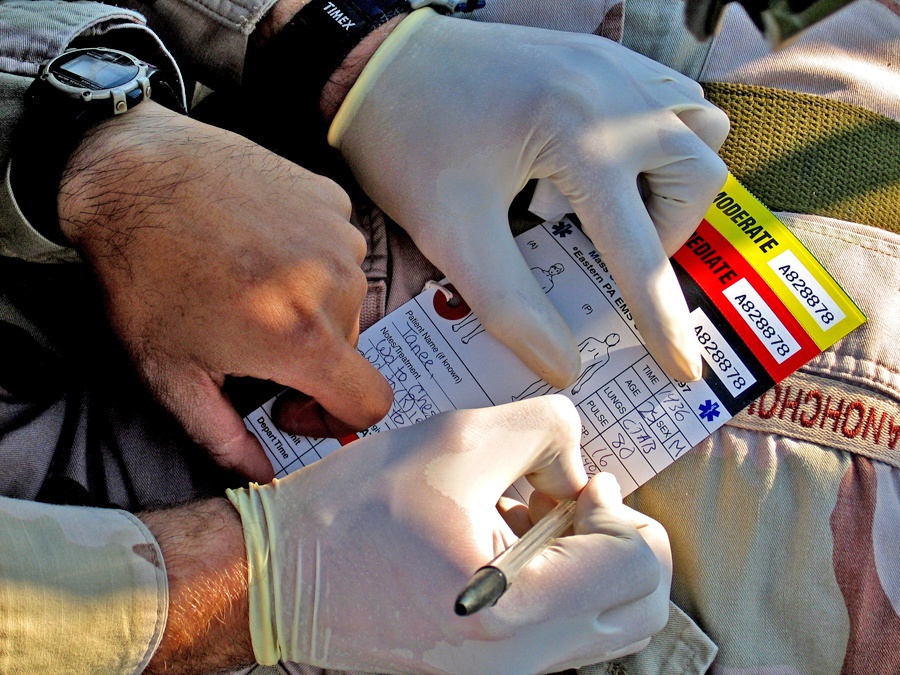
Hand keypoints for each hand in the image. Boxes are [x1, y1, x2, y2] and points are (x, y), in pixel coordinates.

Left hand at [58, 101, 392, 479]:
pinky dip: (308, 256)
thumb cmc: (143, 277)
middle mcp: (338, 285)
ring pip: (346, 297)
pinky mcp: (331, 199)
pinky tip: (260, 243)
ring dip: (309, 302)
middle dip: (307, 355)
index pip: (370, 404)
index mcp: (304, 338)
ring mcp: (339, 235)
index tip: (288, 402)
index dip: (333, 420)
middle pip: (349, 349)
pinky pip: (338, 249)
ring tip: (249, 281)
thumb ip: (224, 437)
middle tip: (248, 334)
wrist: (129, 173)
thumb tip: (263, 473)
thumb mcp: (170, 374)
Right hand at [227, 396, 671, 672]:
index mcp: (513, 609)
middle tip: (572, 498)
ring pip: (605, 622)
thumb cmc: (351, 512)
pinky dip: (554, 581)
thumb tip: (580, 461)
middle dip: (622, 539)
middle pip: (640, 607)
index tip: (573, 482)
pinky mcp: (486, 670)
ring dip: (589, 559)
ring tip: (528, 512)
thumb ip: (547, 429)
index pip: (640, 565)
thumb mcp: (457, 439)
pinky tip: (501, 538)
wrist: (278, 576)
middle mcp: (516, 662)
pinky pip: (558, 630)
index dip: (619, 508)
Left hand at [328, 9, 729, 385]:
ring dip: (673, 180)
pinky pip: (665, 93)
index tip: (681, 367)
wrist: (373, 64)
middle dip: (671, 232)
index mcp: (581, 136)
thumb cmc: (406, 142)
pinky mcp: (595, 53)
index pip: (640, 248)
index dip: (661, 318)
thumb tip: (565, 364)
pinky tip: (605, 163)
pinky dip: (657, 137)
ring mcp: (608, 63)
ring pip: (697, 126)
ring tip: (618, 206)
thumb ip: (512, 304)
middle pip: (699, 175)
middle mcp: (613, 91)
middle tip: (618, 252)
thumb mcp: (452, 231)